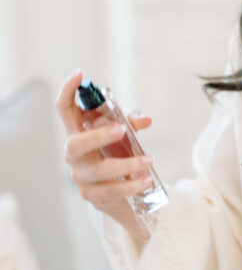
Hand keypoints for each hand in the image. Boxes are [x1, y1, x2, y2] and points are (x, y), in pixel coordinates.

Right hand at [55, 69, 154, 237]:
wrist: (117, 193)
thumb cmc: (115, 155)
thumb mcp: (123, 136)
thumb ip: (131, 124)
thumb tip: (146, 118)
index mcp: (77, 133)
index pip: (64, 110)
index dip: (68, 91)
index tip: (79, 75)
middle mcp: (74, 155)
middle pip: (76, 144)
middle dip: (97, 136)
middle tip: (121, 130)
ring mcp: (81, 176)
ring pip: (99, 170)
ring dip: (126, 164)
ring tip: (149, 160)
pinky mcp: (92, 195)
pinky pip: (111, 190)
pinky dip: (131, 184)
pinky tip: (146, 180)